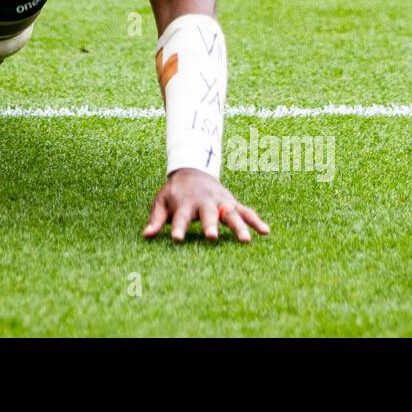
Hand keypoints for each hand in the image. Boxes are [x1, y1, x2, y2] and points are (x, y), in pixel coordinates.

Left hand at [143, 168, 269, 242]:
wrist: (192, 170)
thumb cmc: (175, 192)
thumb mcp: (161, 201)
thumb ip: (156, 219)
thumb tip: (146, 235)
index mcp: (185, 203)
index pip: (179, 217)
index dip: (177, 228)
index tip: (176, 239)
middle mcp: (204, 202)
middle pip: (208, 215)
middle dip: (210, 225)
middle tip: (211, 237)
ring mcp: (220, 202)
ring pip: (231, 214)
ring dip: (238, 226)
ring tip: (245, 240)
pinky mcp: (232, 203)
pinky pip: (246, 211)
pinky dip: (256, 220)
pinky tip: (266, 232)